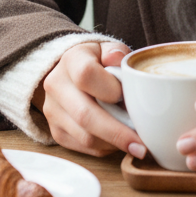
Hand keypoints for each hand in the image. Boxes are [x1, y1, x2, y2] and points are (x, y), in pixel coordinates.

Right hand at [35, 41, 145, 158]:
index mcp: (71, 60)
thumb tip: (117, 59)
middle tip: (142, 144)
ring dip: (114, 143)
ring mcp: (53, 111)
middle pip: (84, 115)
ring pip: (85, 136)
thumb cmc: (99, 61)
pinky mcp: (57, 132)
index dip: (110, 89)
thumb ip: (116, 52)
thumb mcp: (109, 49)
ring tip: (137, 144)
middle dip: (117, 133)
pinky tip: (120, 143)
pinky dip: (106, 147)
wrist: (72, 72)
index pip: (86, 75)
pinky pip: (83, 147)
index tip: (128, 97)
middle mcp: (57, 86)